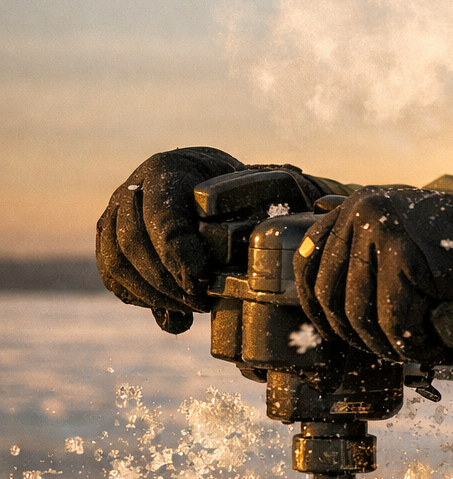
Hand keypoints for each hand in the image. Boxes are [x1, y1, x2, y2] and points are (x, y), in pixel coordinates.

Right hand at [96, 149, 325, 332]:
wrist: (208, 188)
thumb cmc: (240, 190)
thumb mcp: (255, 188)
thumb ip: (271, 202)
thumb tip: (319, 205)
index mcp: (169, 169)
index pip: (164, 218)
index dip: (179, 255)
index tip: (201, 284)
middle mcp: (134, 186)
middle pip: (134, 243)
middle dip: (167, 281)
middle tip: (201, 303)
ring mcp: (114, 211)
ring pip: (118, 261)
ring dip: (153, 293)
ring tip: (190, 309)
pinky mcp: (108, 237)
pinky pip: (112, 273)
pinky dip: (138, 297)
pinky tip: (169, 309)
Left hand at [292, 186, 452, 362]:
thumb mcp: (404, 234)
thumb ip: (367, 252)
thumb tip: (325, 294)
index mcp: (356, 206)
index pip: (309, 262)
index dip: (315, 306)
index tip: (332, 330)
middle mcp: (362, 212)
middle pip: (329, 294)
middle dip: (353, 333)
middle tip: (383, 347)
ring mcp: (380, 233)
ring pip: (360, 315)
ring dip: (386, 344)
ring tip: (413, 347)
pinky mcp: (404, 260)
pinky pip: (394, 324)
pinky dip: (413, 346)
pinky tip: (434, 344)